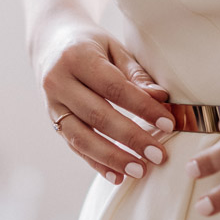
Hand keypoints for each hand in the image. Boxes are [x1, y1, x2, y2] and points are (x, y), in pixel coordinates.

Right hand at [34, 15, 175, 183]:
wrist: (50, 43)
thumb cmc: (91, 45)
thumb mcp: (114, 48)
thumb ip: (136, 75)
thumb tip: (161, 98)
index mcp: (76, 57)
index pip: (114, 88)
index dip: (142, 107)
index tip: (168, 123)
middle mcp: (58, 82)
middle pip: (97, 116)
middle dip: (130, 139)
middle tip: (158, 155)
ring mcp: (51, 104)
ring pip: (81, 137)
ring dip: (112, 157)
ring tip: (139, 171)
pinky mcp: (52, 121)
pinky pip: (74, 146)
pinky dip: (96, 163)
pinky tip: (117, 176)